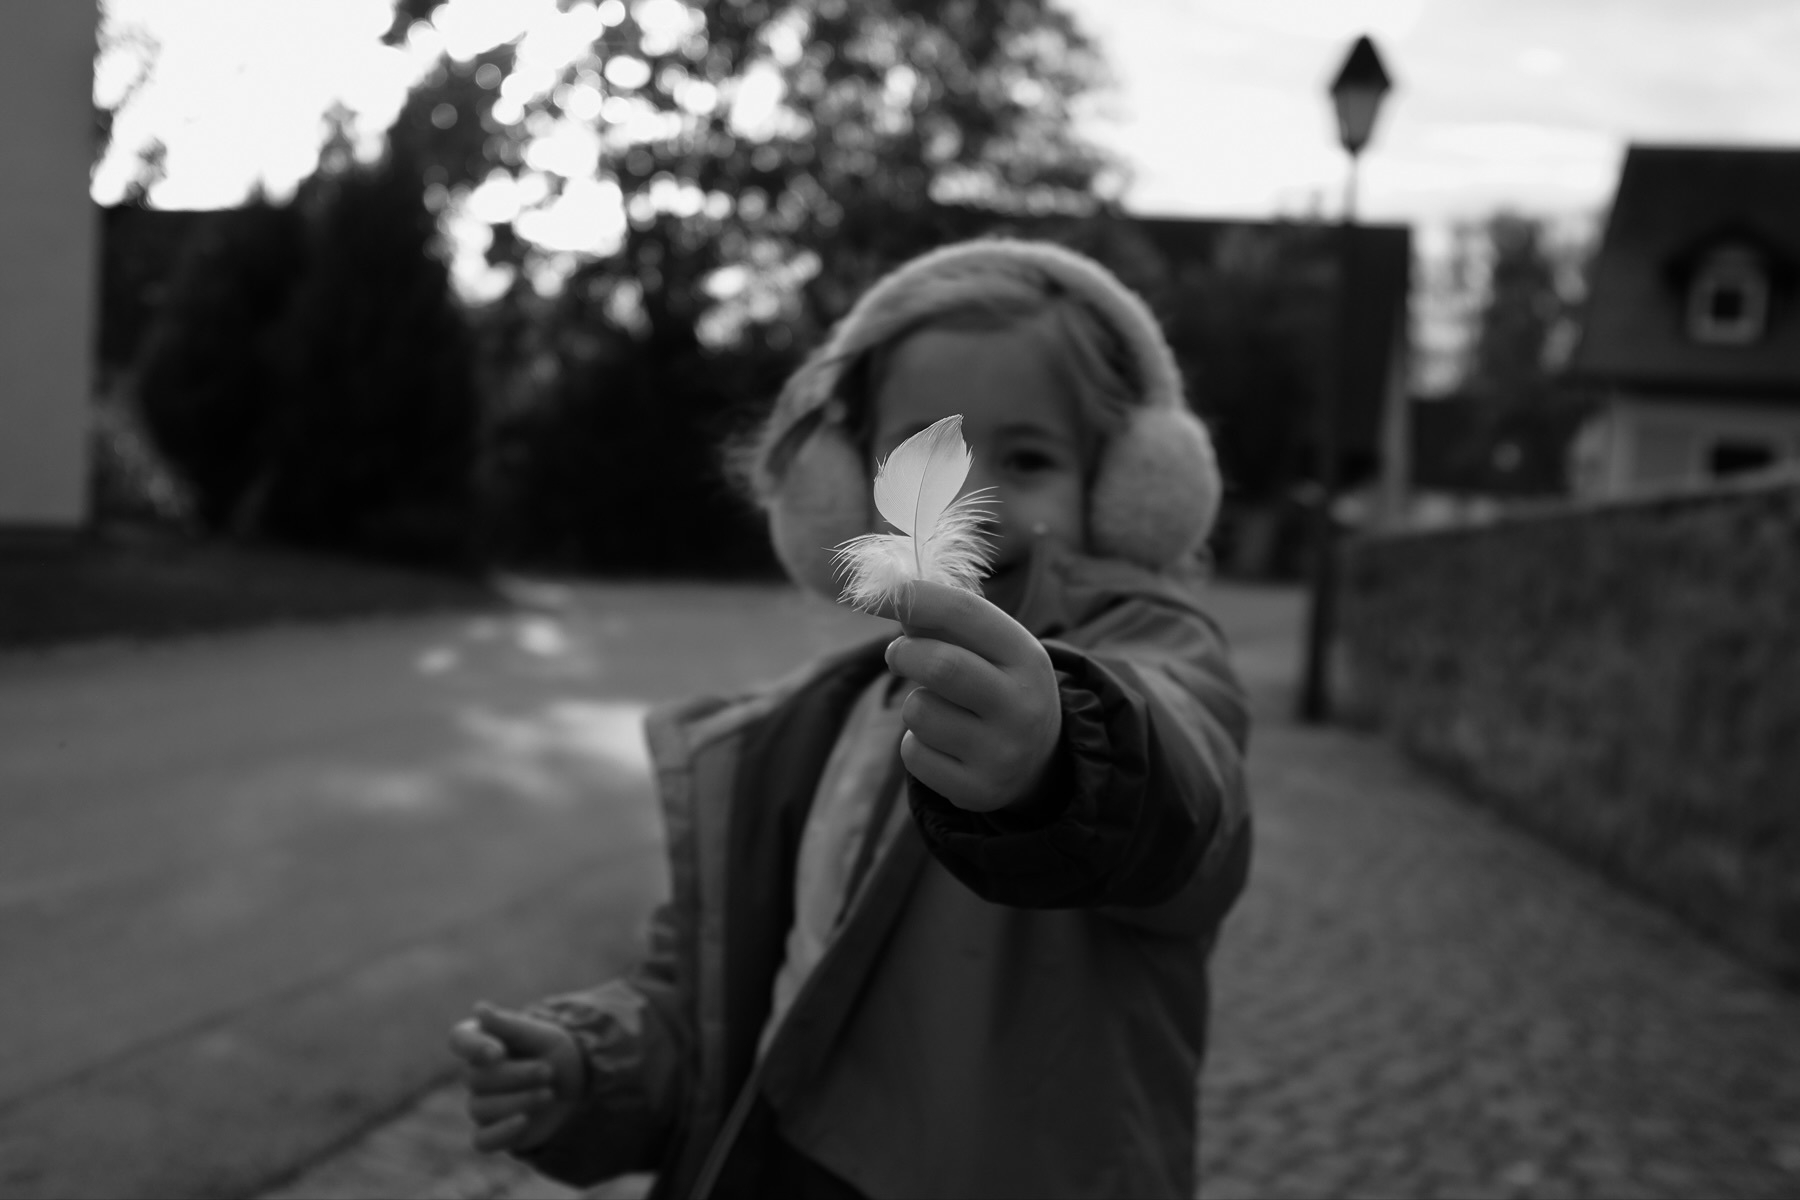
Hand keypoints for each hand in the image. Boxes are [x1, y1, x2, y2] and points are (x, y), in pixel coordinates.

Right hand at [448, 1002, 583, 1153]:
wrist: (577, 1081)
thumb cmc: (553, 1051)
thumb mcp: (540, 1034)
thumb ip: (509, 1025)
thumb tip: (479, 1010)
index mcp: (481, 1041)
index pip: (460, 1040)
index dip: (474, 1047)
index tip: (499, 1052)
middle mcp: (475, 1073)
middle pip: (477, 1078)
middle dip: (517, 1075)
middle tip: (548, 1070)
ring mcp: (481, 1104)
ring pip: (481, 1108)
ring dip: (519, 1100)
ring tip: (549, 1093)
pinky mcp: (492, 1132)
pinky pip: (482, 1140)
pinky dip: (501, 1132)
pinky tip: (524, 1121)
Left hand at [880, 580, 1062, 812]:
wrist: (1037, 761)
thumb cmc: (996, 686)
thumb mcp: (990, 650)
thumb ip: (946, 622)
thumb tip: (889, 593)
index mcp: (1027, 657)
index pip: (965, 613)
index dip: (914, 598)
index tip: (874, 595)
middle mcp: (1022, 706)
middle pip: (940, 665)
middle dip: (904, 654)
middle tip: (898, 654)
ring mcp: (1002, 753)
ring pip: (919, 712)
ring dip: (914, 704)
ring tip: (939, 710)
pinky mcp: (977, 790)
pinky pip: (914, 754)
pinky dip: (915, 744)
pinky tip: (944, 745)